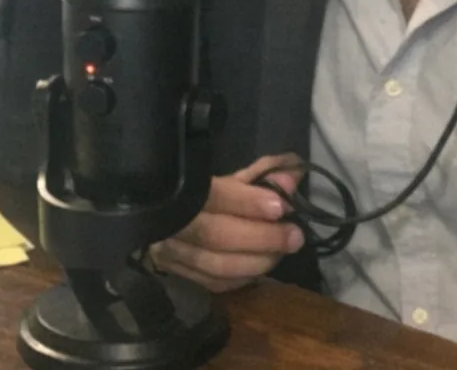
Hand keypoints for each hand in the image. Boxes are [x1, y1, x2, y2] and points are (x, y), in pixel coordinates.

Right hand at [148, 153, 305, 293]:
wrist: (162, 213)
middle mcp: (170, 222)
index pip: (213, 196)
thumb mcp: (231, 175)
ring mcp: (168, 251)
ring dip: (257, 261)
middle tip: (294, 236)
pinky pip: (213, 283)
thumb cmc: (203, 187)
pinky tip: (261, 266)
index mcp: (179, 187)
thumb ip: (262, 174)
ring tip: (283, 251)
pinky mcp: (175, 273)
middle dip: (262, 237)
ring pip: (216, 266)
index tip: (281, 206)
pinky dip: (243, 277)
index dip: (248, 203)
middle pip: (215, 236)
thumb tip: (292, 180)